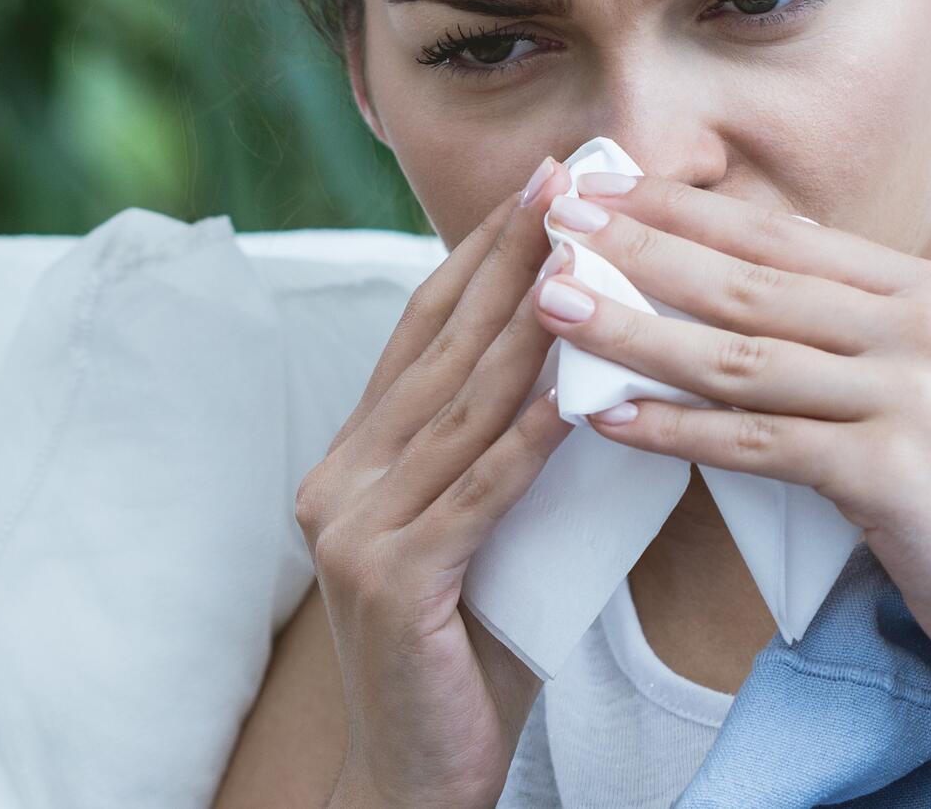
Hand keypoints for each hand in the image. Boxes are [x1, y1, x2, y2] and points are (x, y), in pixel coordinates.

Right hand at [294, 157, 575, 806]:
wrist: (419, 777)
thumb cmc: (467, 657)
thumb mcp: (480, 535)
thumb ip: (500, 458)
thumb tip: (587, 368)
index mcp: (353, 459)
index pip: (422, 330)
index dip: (482, 252)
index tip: (545, 184)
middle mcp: (338, 479)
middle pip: (440, 348)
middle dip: (512, 258)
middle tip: (573, 182)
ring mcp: (355, 529)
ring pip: (462, 407)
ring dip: (533, 324)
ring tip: (591, 254)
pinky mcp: (392, 583)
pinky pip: (477, 492)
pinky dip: (531, 435)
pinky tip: (580, 388)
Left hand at [528, 173, 930, 680]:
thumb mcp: (919, 377)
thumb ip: (842, 324)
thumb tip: (721, 273)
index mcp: (926, 288)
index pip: (780, 235)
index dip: (684, 207)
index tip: (600, 185)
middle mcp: (921, 325)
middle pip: (749, 281)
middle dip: (639, 249)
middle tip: (552, 226)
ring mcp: (909, 394)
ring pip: (738, 356)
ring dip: (633, 331)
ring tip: (553, 310)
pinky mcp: (889, 471)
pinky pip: (754, 443)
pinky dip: (674, 429)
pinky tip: (609, 418)